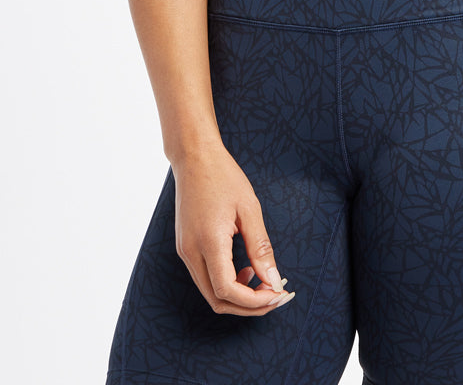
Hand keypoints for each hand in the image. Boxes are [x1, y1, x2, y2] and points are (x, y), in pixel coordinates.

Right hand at [171, 141, 295, 315]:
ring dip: (237, 296)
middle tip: (274, 295)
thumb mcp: (249, 208)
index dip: (254, 300)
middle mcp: (191, 252)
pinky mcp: (185, 247)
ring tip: (261, 281)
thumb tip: (273, 280)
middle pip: (217, 300)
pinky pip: (205, 278)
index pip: (228, 291)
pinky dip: (225, 283)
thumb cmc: (223, 176)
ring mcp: (184, 251)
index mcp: (208, 242)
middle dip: (248, 306)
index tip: (277, 293)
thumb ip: (261, 247)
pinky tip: (243, 268)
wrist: (194, 157)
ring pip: (210, 292)